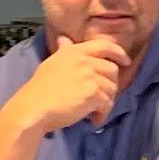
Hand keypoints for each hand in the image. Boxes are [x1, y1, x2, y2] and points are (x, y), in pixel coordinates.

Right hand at [1, 34, 128, 132]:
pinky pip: (107, 104)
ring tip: (94, 111)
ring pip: (112, 88)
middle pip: (112, 70)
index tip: (125, 61)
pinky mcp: (93, 93)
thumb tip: (65, 39)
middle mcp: (84, 61)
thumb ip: (64, 52)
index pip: (105, 45)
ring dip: (106, 102)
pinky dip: (102, 115)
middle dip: (110, 85)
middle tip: (100, 97)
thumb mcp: (52, 63)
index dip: (119, 52)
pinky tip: (93, 119)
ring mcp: (90, 76)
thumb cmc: (39, 89)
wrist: (33, 107)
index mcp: (75, 51)